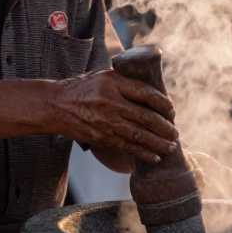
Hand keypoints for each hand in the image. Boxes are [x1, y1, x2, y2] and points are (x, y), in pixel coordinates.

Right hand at [46, 71, 178, 164]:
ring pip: (139, 135)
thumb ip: (126, 82)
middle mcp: (110, 102)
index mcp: (113, 83)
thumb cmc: (83, 88)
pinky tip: (155, 156)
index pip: (145, 93)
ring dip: (158, 143)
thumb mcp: (104, 76)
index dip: (162, 103)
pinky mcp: (101, 137)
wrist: (56, 105)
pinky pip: (127, 147)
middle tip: (175, 133)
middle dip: (165, 127)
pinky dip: (143, 153)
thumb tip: (153, 92)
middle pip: (146, 117)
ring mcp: (106, 121)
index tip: (172, 110)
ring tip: (171, 147)